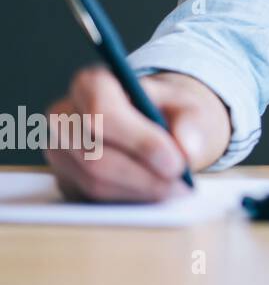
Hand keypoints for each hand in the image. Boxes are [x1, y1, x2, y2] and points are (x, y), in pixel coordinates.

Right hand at [43, 67, 232, 201]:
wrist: (158, 124)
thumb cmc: (169, 111)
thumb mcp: (189, 107)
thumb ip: (192, 123)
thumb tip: (187, 149)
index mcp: (91, 85)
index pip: (102, 112)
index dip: (140, 141)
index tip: (176, 161)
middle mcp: (65, 117)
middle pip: (95, 155)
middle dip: (143, 175)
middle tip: (181, 182)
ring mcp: (59, 151)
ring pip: (94, 181)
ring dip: (139, 190)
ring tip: (175, 189)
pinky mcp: (65, 179)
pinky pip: (93, 198)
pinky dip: (129, 199)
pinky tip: (155, 192)